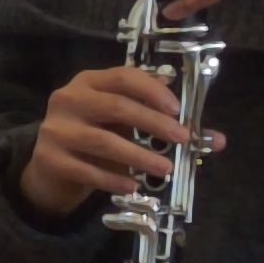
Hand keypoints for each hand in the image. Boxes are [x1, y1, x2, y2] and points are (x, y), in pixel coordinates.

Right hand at [20, 64, 222, 216]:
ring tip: (165, 169)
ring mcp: (54, 129)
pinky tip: (133, 185)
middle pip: (114, 107)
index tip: (178, 109)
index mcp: (90, 82)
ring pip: (101, 141)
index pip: (123, 77)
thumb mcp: (128, 124)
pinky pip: (85, 169)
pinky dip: (112, 178)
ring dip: (138, 156)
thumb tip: (216, 140)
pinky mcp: (47, 158)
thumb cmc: (99, 135)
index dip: (152, 91)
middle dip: (152, 123)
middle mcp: (68, 99)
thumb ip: (166, 126)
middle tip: (181, 140)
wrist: (53, 164)